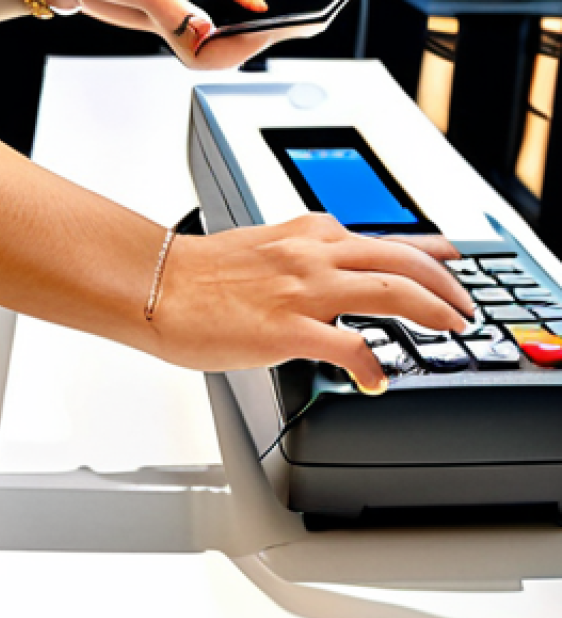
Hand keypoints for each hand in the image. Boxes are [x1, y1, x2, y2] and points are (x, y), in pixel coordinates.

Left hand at [22, 0, 270, 69]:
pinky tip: (202, 59)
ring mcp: (174, 0)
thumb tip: (200, 34)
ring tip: (224, 57)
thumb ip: (168, 9)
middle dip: (237, 29)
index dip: (248, 2)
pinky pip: (184, 40)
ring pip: (206, 29)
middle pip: (225, 8)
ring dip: (215, 45)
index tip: (266, 21)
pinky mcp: (159, 20)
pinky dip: (193, 52)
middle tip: (250, 47)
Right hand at [148, 214, 473, 393]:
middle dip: (445, 283)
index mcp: (304, 236)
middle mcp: (311, 256)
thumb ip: (295, 250)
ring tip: (450, 329)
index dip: (424, 250)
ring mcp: (303, 291)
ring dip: (432, 311)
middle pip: (401, 260)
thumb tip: (318, 262)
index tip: (447, 258)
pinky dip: (373, 365)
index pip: (379, 239)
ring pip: (392, 293)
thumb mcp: (255, 244)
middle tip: (462, 306)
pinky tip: (376, 381)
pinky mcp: (287, 329)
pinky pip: (350, 347)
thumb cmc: (192, 273)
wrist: (154, 285)